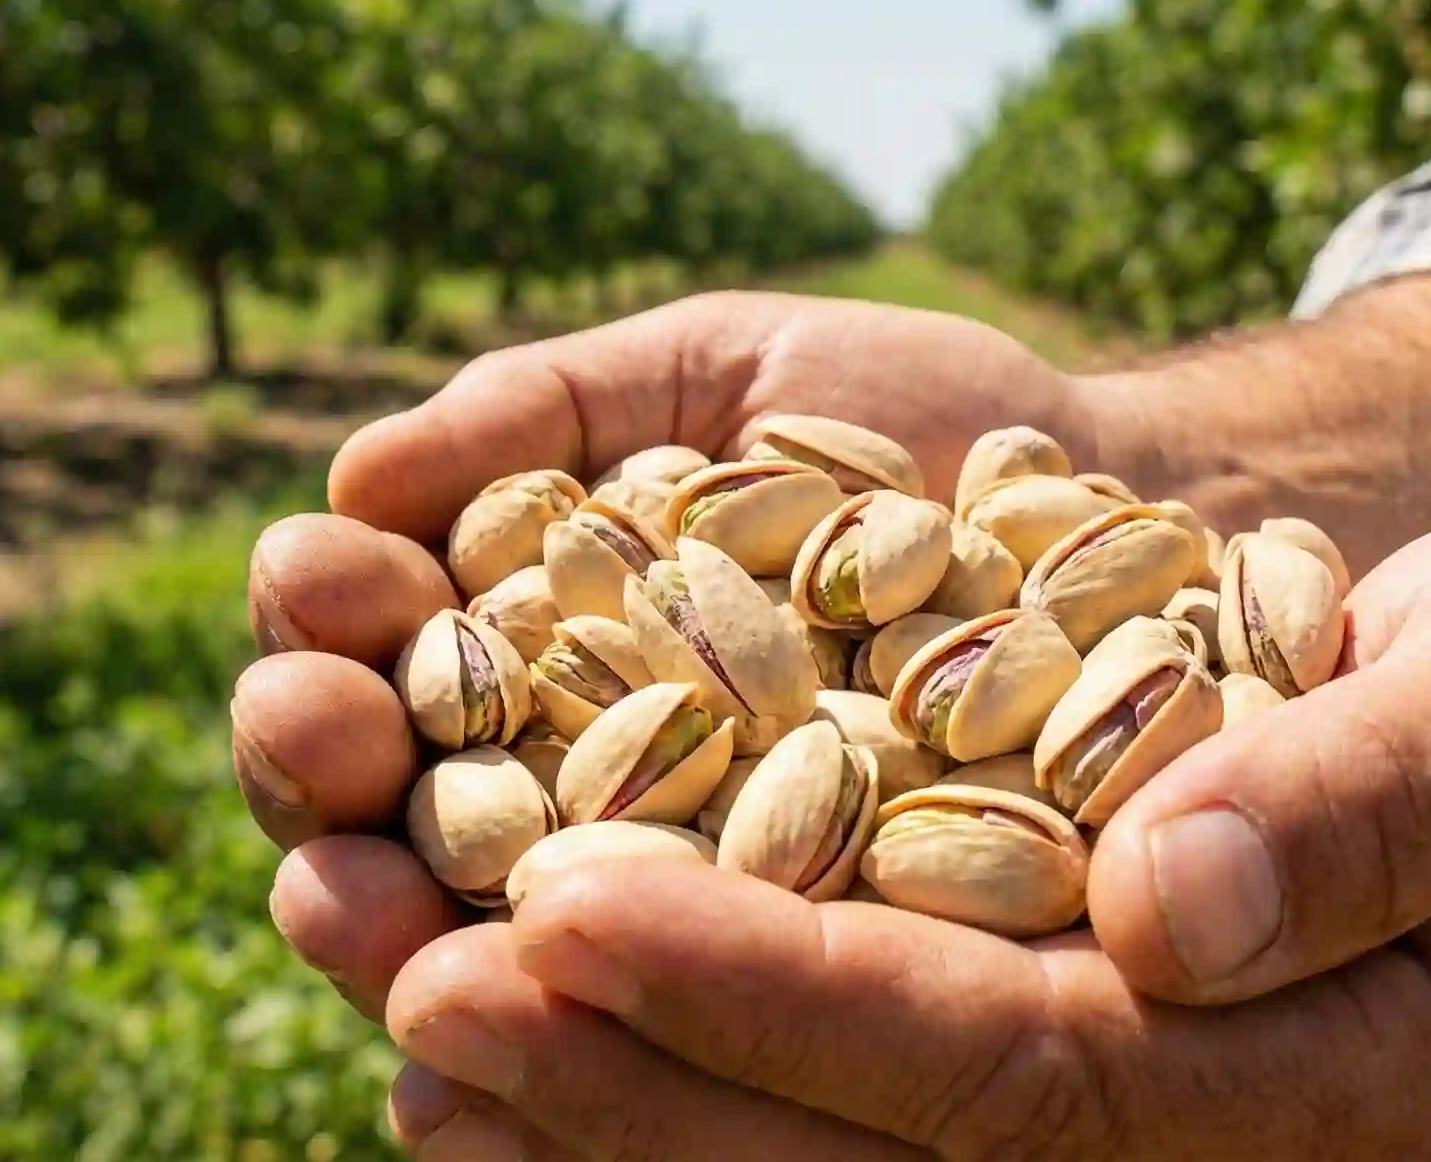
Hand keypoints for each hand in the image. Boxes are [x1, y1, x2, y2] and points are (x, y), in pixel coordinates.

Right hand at [237, 293, 1105, 1152]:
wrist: (1124, 492)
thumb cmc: (902, 423)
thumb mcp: (717, 373)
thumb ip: (546, 409)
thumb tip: (357, 473)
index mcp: (535, 653)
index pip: (390, 664)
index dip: (330, 632)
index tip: (315, 579)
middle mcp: (579, 791)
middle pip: (408, 814)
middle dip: (325, 775)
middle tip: (305, 726)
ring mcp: (682, 905)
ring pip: (497, 948)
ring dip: (399, 931)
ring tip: (346, 892)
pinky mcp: (793, 988)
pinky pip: (658, 1044)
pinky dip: (564, 1052)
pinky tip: (470, 1057)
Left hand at [368, 505, 1430, 1158]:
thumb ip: (1383, 800)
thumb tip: (1173, 897)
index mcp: (1312, 1086)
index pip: (1000, 1080)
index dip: (775, 1006)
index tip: (566, 909)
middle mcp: (1188, 1120)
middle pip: (867, 1138)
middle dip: (629, 1064)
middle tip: (402, 963)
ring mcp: (1118, 1081)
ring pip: (825, 1121)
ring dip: (600, 1062)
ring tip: (392, 960)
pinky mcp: (1056, 1005)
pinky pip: (846, 1050)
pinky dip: (674, 1016)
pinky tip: (516, 947)